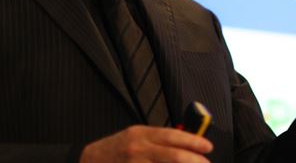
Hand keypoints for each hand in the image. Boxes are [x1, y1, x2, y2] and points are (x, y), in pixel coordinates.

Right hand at [80, 125, 212, 162]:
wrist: (88, 161)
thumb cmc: (115, 149)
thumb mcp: (136, 137)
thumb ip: (159, 140)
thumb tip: (187, 142)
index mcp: (141, 134)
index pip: (172, 135)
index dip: (193, 141)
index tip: (207, 147)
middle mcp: (137, 149)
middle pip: (173, 155)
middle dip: (194, 161)